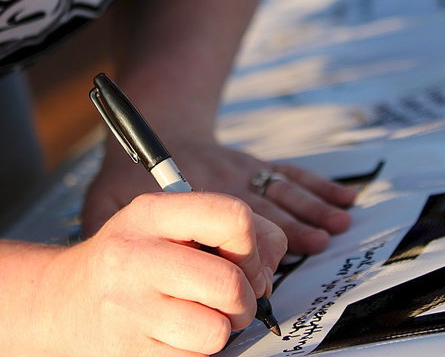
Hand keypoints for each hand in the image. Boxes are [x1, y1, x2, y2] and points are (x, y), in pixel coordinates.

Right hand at [31, 192, 285, 356]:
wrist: (62, 299)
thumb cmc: (130, 257)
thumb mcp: (166, 221)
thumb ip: (220, 227)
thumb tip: (271, 260)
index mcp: (153, 212)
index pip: (234, 217)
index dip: (255, 243)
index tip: (245, 256)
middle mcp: (137, 256)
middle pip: (231, 283)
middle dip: (246, 298)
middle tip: (232, 297)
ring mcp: (130, 308)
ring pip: (217, 331)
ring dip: (221, 330)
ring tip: (201, 316)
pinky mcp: (129, 352)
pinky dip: (196, 352)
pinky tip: (176, 333)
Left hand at [83, 135, 355, 254]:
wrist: (154, 125)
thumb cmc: (130, 172)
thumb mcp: (105, 197)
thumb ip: (104, 223)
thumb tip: (101, 250)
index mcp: (193, 193)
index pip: (225, 219)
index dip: (246, 244)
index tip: (267, 265)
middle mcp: (225, 181)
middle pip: (263, 208)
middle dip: (291, 228)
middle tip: (319, 244)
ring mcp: (244, 173)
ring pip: (283, 190)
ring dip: (312, 206)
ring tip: (338, 223)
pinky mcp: (254, 167)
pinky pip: (289, 174)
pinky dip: (318, 186)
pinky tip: (342, 199)